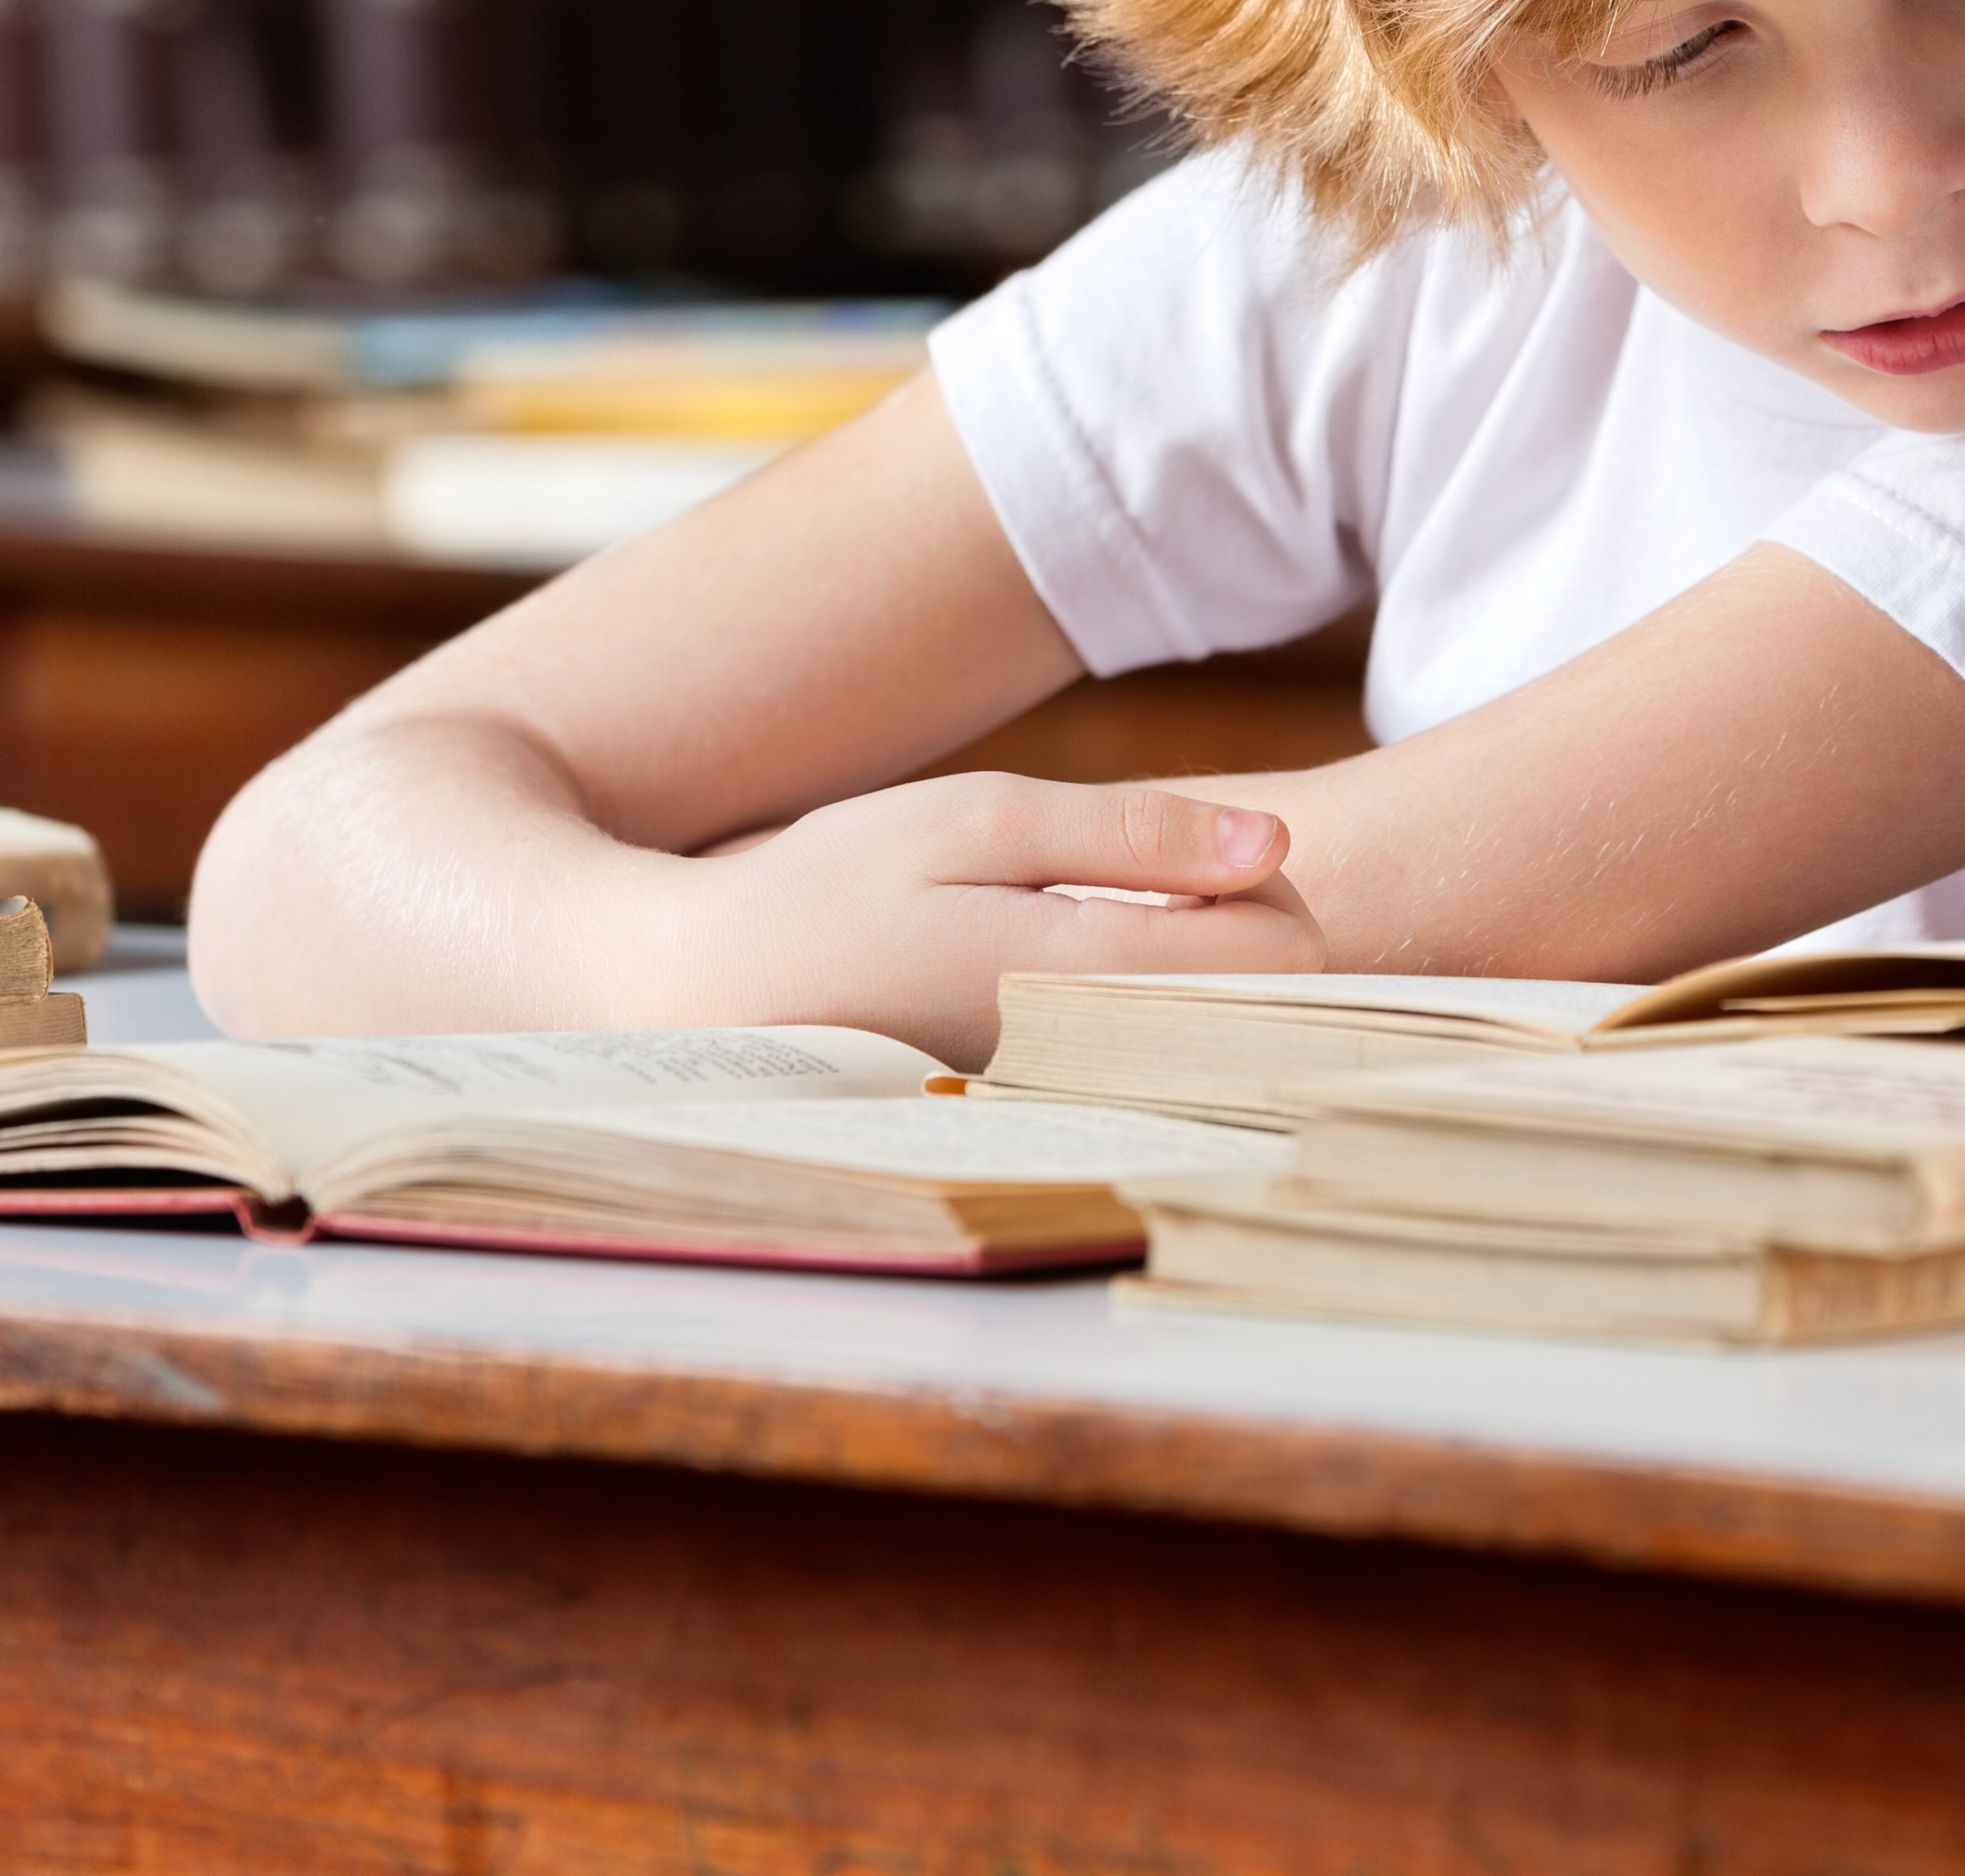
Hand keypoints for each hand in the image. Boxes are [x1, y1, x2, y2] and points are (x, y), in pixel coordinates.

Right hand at [655, 769, 1320, 1067]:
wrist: (689, 1001)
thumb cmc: (827, 893)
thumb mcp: (973, 823)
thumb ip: (1132, 835)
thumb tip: (1274, 849)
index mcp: (1079, 980)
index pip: (1275, 955)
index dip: (1270, 892)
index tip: (1220, 860)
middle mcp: (1081, 1071)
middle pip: (1247, 1017)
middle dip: (1234, 947)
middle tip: (1172, 895)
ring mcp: (1053, 1118)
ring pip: (1186, 1053)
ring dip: (1179, 994)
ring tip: (1115, 944)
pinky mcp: (1021, 1139)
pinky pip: (1125, 1084)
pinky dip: (1124, 1035)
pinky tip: (1070, 998)